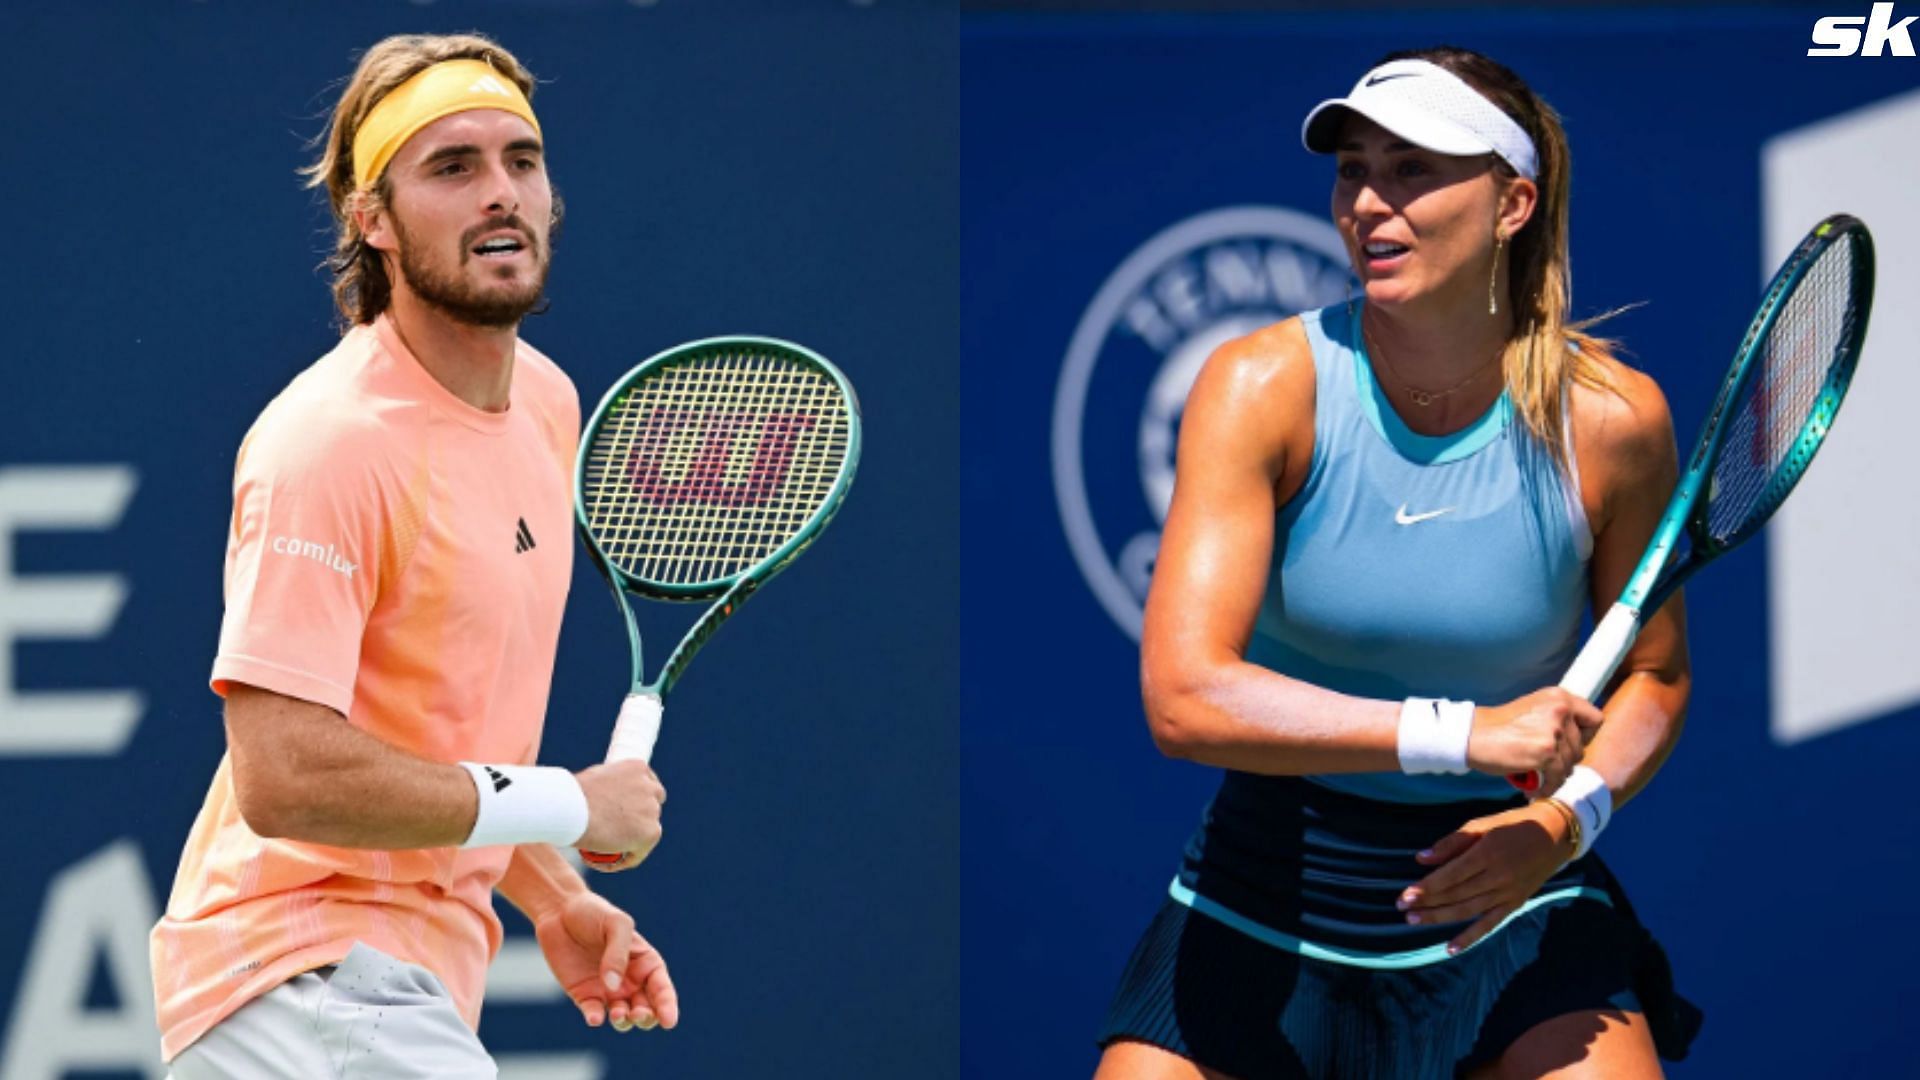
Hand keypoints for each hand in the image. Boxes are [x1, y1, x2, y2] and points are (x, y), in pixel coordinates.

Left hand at [534, 890, 679, 1032]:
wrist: (560, 912)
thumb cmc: (594, 913)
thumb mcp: (615, 924)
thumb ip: (618, 953)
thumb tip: (613, 986)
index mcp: (645, 962)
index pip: (661, 989)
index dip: (667, 1006)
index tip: (668, 1021)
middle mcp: (630, 981)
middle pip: (646, 1010)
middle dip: (647, 1018)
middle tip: (638, 1014)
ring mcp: (607, 990)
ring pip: (623, 1018)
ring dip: (623, 1021)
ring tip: (617, 1013)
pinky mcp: (584, 995)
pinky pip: (594, 1013)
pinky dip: (596, 1018)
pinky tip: (595, 1016)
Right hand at [575, 760, 665, 872]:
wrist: (570, 809)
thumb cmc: (571, 795)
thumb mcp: (594, 779)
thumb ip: (609, 787)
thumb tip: (605, 798)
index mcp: (637, 767)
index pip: (648, 785)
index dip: (639, 800)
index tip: (627, 811)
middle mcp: (650, 787)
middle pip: (652, 806)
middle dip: (639, 818)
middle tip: (618, 831)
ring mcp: (652, 810)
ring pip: (648, 830)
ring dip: (632, 840)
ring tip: (608, 852)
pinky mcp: (650, 832)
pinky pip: (640, 852)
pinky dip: (627, 859)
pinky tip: (609, 863)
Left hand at [1397, 802, 1574, 954]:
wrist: (1555, 835)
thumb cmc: (1513, 825)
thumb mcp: (1481, 825)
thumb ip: (1451, 843)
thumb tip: (1421, 858)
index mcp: (1487, 854)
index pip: (1450, 876)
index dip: (1426, 888)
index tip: (1405, 896)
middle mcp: (1497, 877)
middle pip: (1456, 895)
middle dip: (1427, 903)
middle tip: (1403, 909)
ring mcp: (1507, 894)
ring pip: (1468, 910)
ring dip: (1439, 918)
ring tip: (1414, 921)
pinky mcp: (1514, 904)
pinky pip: (1489, 924)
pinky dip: (1470, 937)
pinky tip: (1450, 949)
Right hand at [1467, 688, 1601, 794]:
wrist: (1470, 735)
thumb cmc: (1498, 727)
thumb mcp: (1533, 710)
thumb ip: (1557, 718)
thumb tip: (1578, 742)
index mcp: (1559, 696)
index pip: (1595, 719)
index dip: (1583, 736)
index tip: (1565, 745)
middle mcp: (1561, 710)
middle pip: (1580, 747)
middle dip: (1563, 760)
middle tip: (1542, 765)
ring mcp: (1554, 731)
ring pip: (1570, 765)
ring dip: (1553, 775)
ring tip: (1533, 775)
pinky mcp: (1546, 753)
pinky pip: (1557, 778)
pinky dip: (1545, 787)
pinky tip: (1530, 786)